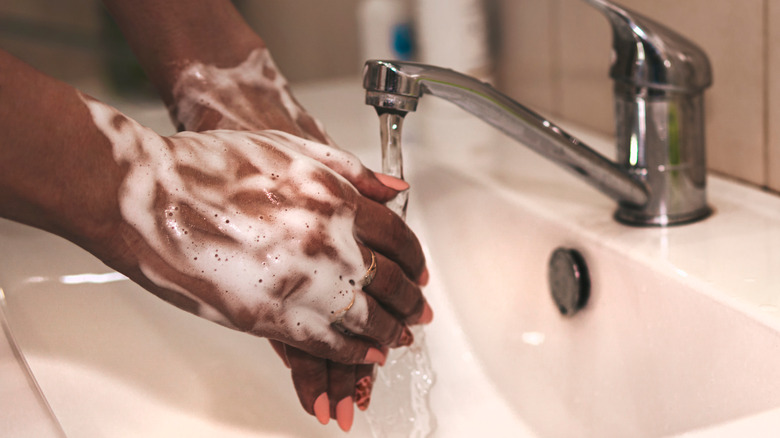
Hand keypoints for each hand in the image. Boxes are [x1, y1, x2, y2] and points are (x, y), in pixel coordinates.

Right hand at [83, 96, 428, 364]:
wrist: (151, 195)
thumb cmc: (212, 167)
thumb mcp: (293, 152)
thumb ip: (353, 173)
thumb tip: (395, 188)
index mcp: (337, 201)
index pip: (400, 239)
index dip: (415, 260)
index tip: (419, 272)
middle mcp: (329, 244)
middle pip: (391, 284)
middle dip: (410, 303)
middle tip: (418, 314)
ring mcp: (302, 284)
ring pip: (367, 320)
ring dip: (389, 334)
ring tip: (396, 339)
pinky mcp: (269, 318)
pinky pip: (328, 344)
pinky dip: (353, 353)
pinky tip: (363, 355)